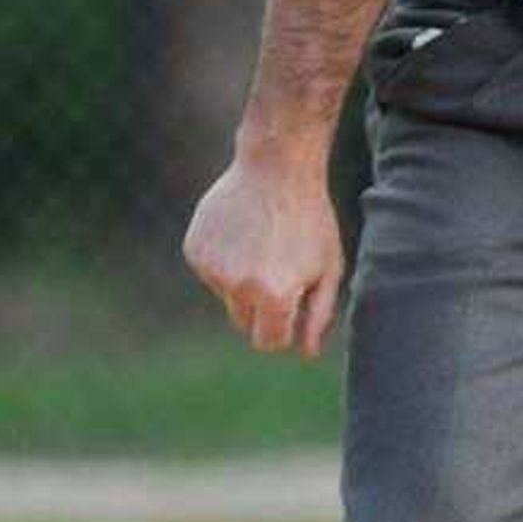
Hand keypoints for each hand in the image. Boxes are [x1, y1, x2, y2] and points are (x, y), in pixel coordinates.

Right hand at [182, 148, 347, 358]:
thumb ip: (318, 315)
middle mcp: (238, 286)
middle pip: (245, 323)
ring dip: (244, 281)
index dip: (281, 331)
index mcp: (274, 296)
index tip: (290, 314)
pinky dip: (225, 260)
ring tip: (263, 242)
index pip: (268, 343)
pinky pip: (211, 272)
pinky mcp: (195, 250)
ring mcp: (211, 268)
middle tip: (281, 269)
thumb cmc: (311, 219)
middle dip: (263, 307)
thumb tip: (305, 353)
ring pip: (228, 296)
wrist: (276, 167)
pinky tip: (243, 231)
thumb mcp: (327, 268)